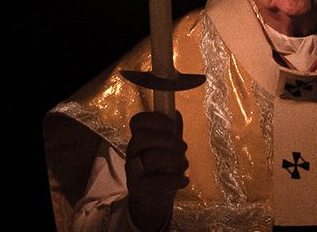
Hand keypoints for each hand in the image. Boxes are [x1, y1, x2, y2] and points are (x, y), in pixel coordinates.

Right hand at [125, 111, 187, 230]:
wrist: (151, 204)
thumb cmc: (160, 173)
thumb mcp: (166, 150)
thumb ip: (171, 133)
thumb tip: (176, 113)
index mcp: (138, 140)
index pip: (137, 121)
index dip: (156, 119)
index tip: (171, 126)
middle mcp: (132, 153)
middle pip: (143, 136)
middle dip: (169, 140)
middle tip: (182, 148)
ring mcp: (133, 172)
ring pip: (152, 157)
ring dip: (176, 160)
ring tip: (183, 166)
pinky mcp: (139, 189)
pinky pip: (158, 182)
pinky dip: (176, 180)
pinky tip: (183, 181)